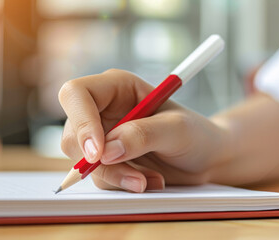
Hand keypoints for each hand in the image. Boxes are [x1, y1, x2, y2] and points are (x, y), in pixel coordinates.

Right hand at [58, 69, 230, 192]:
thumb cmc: (195, 134)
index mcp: (116, 87)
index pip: (76, 94)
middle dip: (98, 161)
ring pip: (82, 161)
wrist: (205, 159)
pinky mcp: (105, 161)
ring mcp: (101, 137)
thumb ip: (143, 134)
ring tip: (150, 180)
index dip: (81, 121)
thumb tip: (107, 151)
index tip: (98, 152)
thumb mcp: (177, 129)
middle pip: (73, 134)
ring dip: (115, 176)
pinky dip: (121, 184)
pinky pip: (98, 177)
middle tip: (133, 177)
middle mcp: (102, 110)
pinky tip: (149, 180)